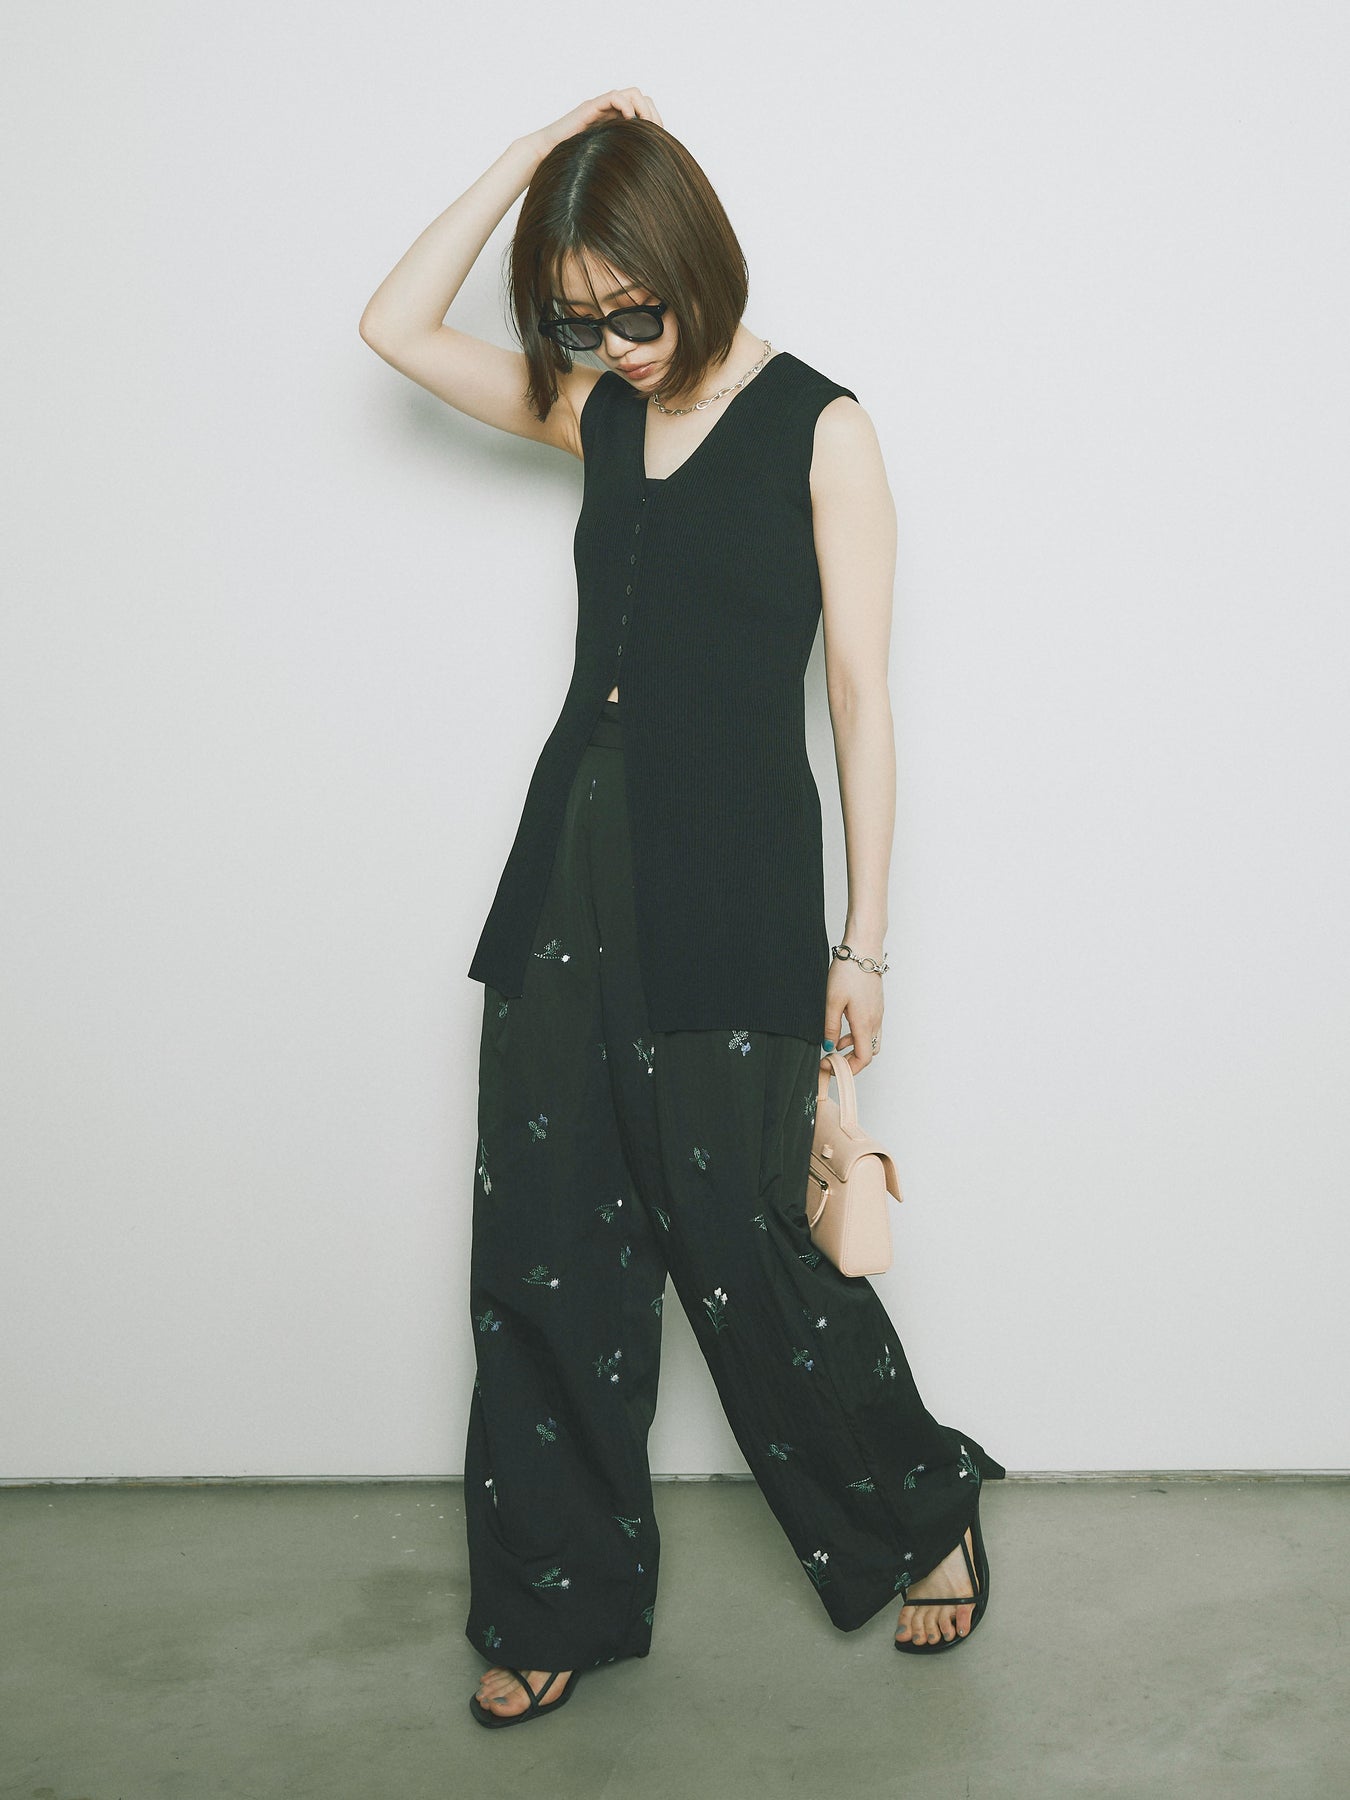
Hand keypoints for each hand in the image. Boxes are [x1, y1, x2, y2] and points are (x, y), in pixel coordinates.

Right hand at [523, 88, 663, 161]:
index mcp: (617, 122)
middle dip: (653, 114)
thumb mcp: (606, 161)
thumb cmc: (573, 162)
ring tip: (643, 126)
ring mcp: (601, 107)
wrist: (546, 155)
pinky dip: (626, 106)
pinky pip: (614, 96)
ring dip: (643, 108)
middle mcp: (611, 111)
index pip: (645, 110)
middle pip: (643, 98)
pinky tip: (628, 123)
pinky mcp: (590, 107)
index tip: (660, 140)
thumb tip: (646, 177)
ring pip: (632, 92)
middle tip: (653, 133)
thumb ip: (622, 158)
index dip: (656, 122)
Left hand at [822, 957, 882, 1076]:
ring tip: (834, 1043)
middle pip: (870, 1053)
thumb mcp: (832, 1001)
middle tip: (833, 1059)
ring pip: (871, 1041)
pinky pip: (871, 1028)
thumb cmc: (849, 972)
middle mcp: (875, 1021)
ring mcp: (878, 1013)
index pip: (863, 1059)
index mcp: (864, 1023)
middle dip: (852, 1061)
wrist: (864, 949)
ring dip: (854, 1047)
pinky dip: (858, 1034)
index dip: (847, 1068)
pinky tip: (843, 1026)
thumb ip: (831, 1027)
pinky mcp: (876, 1005)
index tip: (830, 1065)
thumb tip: (829, 1047)